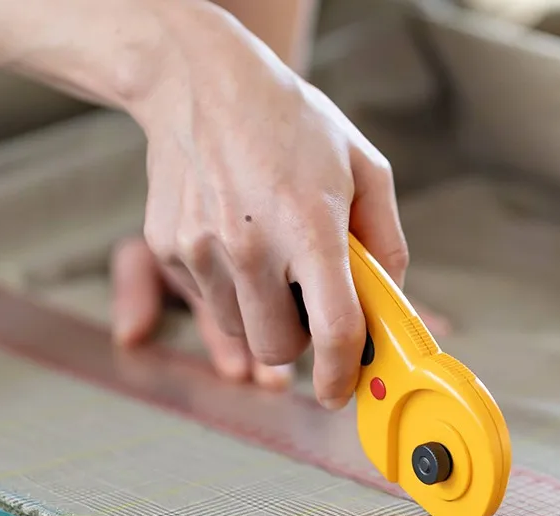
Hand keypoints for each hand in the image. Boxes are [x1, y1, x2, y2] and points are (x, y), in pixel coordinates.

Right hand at [0, 0, 408, 407]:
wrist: (200, 82)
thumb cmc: (287, 121)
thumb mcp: (361, 166)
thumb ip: (385, 240)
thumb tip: (392, 302)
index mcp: (310, 224)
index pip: (334, 330)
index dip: (342, 375)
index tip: (341, 390)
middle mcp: (252, 244)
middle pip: (279, 348)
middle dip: (300, 343)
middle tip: (309, 305)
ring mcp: (202, 248)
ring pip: (239, 331)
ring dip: (261, 314)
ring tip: (269, 259)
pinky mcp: (167, 247)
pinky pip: (205, 299)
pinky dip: (226, 288)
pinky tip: (234, 236)